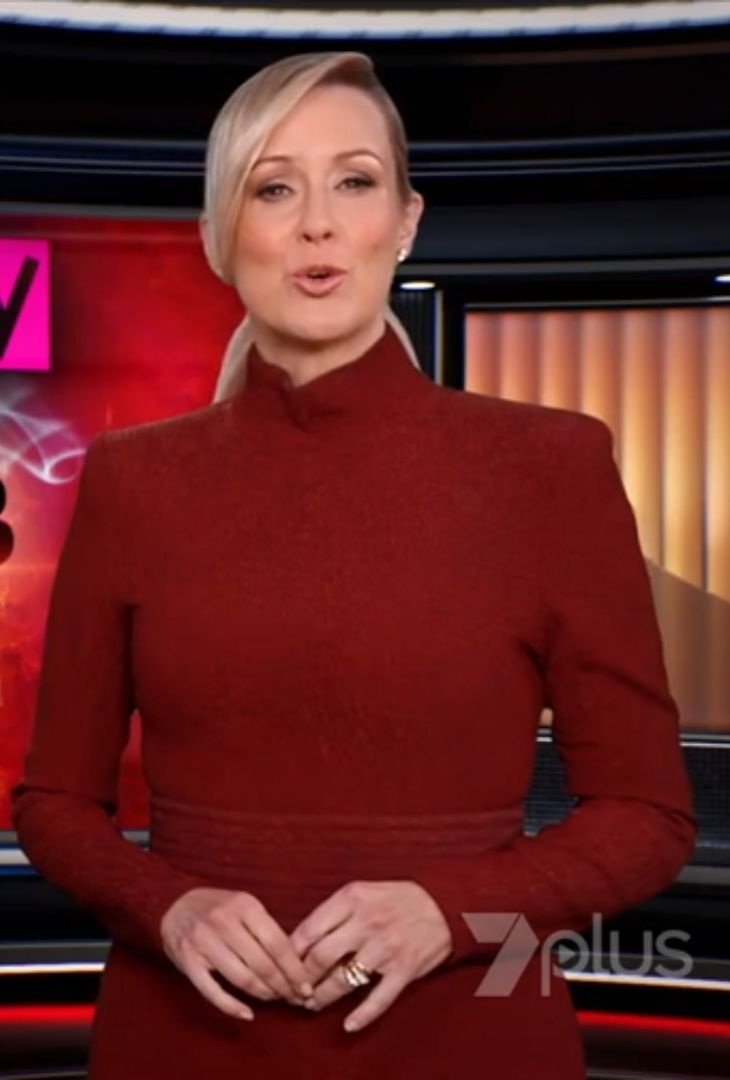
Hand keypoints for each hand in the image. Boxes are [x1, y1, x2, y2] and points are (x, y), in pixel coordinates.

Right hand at [160, 887, 313, 1019]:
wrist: (174, 905)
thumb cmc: (219, 908)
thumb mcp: (244, 906)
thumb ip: (266, 928)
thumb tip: (296, 963)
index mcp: (244, 905)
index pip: (277, 943)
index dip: (294, 969)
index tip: (307, 986)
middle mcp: (224, 922)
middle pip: (262, 963)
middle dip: (283, 986)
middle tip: (295, 998)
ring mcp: (203, 942)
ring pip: (242, 978)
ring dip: (263, 994)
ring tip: (275, 1000)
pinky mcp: (187, 961)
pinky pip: (213, 991)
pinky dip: (232, 1007)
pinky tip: (248, 1014)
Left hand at [289, 880, 452, 1032]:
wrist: (444, 904)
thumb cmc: (397, 898)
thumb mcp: (363, 891)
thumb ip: (335, 912)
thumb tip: (300, 940)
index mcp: (352, 898)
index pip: (309, 929)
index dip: (290, 953)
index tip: (281, 966)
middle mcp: (367, 922)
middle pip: (320, 957)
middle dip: (301, 979)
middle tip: (293, 990)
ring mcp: (386, 947)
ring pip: (343, 980)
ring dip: (322, 997)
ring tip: (312, 1004)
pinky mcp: (404, 969)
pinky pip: (379, 998)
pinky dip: (362, 1016)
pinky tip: (348, 1025)